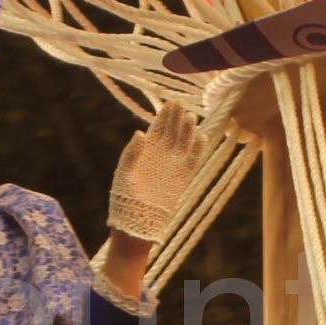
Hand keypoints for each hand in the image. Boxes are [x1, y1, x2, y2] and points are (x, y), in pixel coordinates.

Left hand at [104, 106, 209, 244]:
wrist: (136, 221)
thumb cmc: (125, 197)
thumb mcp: (123, 172)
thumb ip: (132, 153)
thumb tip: (141, 132)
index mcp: (146, 151)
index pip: (158, 127)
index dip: (165, 115)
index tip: (172, 103)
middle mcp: (161, 156)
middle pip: (173, 131)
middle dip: (177, 118)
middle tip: (182, 105)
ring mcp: (173, 166)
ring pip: (185, 142)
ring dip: (189, 130)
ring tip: (191, 117)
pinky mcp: (183, 178)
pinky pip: (194, 160)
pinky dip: (199, 149)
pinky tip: (202, 137)